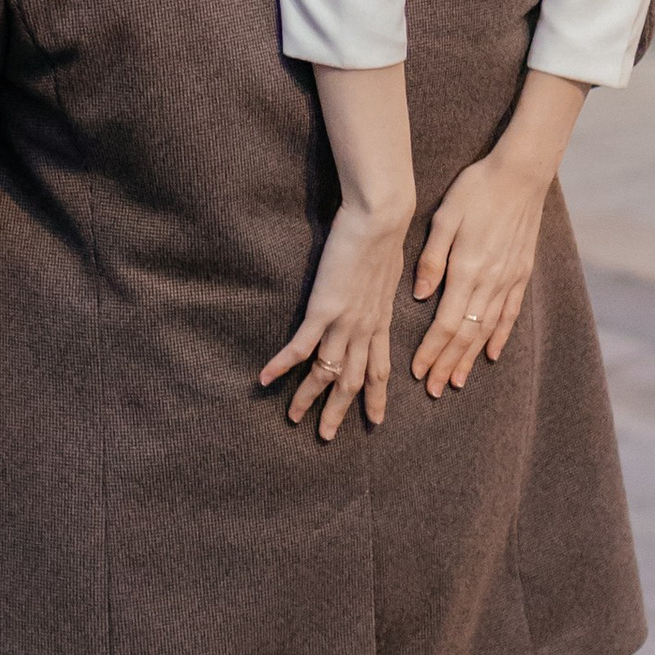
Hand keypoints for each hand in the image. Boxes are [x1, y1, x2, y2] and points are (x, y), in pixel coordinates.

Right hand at [261, 201, 409, 439]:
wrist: (381, 218)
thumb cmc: (384, 235)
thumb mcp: (388, 272)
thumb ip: (380, 292)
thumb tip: (379, 295)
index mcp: (380, 321)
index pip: (380, 369)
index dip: (376, 397)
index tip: (375, 420)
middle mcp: (365, 328)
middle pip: (352, 381)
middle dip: (339, 411)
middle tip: (326, 436)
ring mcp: (345, 321)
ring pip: (327, 372)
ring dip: (309, 398)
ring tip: (293, 417)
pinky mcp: (324, 309)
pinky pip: (301, 346)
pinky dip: (283, 366)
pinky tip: (265, 379)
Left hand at [412, 146, 550, 398]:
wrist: (521, 173)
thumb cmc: (476, 190)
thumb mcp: (444, 218)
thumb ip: (431, 260)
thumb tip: (419, 297)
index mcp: (467, 269)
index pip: (445, 322)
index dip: (431, 350)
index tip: (417, 371)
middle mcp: (490, 281)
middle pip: (465, 334)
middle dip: (447, 363)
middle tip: (433, 389)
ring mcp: (509, 279)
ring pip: (488, 329)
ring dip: (470, 358)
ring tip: (456, 381)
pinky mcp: (522, 272)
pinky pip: (510, 313)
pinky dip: (500, 336)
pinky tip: (491, 354)